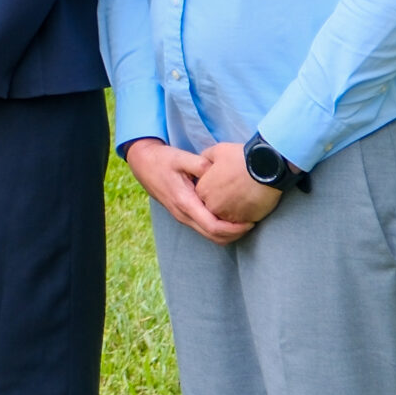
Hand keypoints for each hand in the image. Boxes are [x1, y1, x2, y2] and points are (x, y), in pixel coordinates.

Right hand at [123, 137, 255, 243]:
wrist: (142, 164)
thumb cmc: (162, 159)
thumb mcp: (180, 157)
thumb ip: (200, 164)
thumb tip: (218, 170)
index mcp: (184, 202)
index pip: (213, 226)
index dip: (234, 228)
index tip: (251, 221)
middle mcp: (183, 214)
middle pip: (214, 237)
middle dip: (235, 234)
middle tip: (253, 223)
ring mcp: (182, 217)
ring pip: (209, 236)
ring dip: (228, 233)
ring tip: (244, 221)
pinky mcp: (183, 215)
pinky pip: (204, 229)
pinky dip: (219, 229)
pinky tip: (229, 216)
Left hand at [195, 140, 283, 227]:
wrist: (267, 168)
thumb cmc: (241, 158)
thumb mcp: (217, 151)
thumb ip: (205, 158)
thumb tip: (204, 163)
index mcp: (203, 191)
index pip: (202, 194)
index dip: (213, 187)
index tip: (223, 182)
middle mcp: (213, 206)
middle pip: (213, 206)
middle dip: (222, 200)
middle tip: (234, 190)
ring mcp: (229, 216)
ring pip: (227, 216)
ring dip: (233, 210)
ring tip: (243, 198)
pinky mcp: (246, 221)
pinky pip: (242, 223)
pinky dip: (245, 216)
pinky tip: (251, 205)